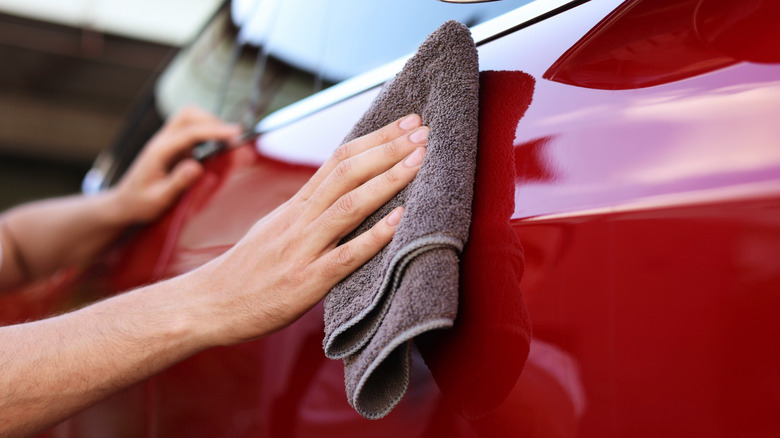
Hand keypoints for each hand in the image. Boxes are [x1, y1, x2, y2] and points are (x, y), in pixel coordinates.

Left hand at [111, 106, 241, 223]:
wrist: (124, 203)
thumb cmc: (140, 204)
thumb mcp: (158, 199)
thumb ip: (177, 183)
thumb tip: (197, 167)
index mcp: (159, 151)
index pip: (189, 132)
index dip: (214, 131)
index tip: (236, 134)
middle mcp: (163, 141)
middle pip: (189, 114)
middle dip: (213, 120)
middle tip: (235, 137)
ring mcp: (169, 141)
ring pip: (191, 118)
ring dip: (211, 123)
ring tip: (230, 140)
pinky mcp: (175, 146)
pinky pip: (193, 130)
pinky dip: (209, 132)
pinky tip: (220, 145)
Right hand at [186, 114, 428, 346]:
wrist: (209, 304)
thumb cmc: (247, 269)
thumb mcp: (275, 227)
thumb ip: (307, 209)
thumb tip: (338, 192)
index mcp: (295, 205)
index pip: (338, 159)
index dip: (375, 138)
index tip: (406, 123)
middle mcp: (300, 219)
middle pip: (347, 172)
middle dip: (388, 148)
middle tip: (422, 130)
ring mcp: (303, 249)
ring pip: (348, 205)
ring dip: (387, 180)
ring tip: (419, 161)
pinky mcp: (306, 282)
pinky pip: (345, 256)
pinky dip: (373, 236)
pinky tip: (399, 220)